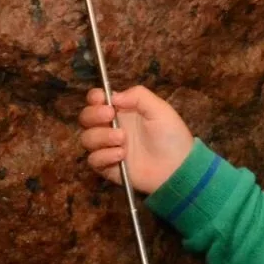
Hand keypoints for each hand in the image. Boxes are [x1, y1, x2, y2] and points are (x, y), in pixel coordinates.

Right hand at [77, 85, 194, 193]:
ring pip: (86, 139)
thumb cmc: (171, 135)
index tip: (101, 100)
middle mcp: (110, 127)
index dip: (94, 98)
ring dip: (101, 137)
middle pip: (85, 118)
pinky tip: (121, 155)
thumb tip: (113, 96)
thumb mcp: (159, 109)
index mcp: (121, 111)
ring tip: (123, 139)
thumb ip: (138, 96)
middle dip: (93, 115)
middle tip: (110, 116)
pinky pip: (93, 160)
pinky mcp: (108, 167)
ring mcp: (108, 148)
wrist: (178, 166)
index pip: (96, 100)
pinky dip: (104, 156)